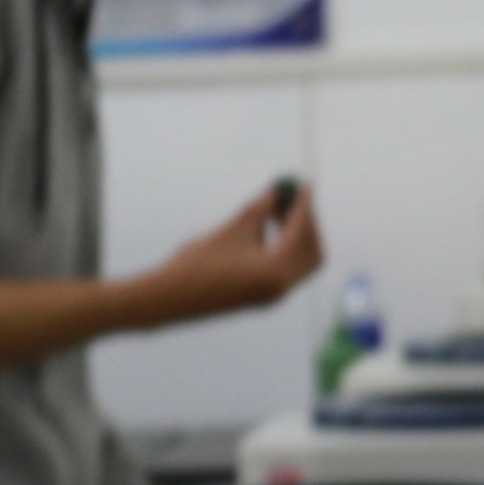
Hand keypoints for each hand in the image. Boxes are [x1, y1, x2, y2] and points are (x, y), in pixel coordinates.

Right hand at [144, 184, 325, 325]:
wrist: (171, 298)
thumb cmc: (198, 263)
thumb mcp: (232, 230)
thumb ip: (259, 210)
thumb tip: (278, 192)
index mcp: (275, 271)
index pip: (301, 233)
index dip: (304, 207)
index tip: (304, 186)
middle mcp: (280, 287)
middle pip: (312, 252)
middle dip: (308, 224)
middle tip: (295, 200)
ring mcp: (273, 296)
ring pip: (301, 263)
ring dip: (296, 236)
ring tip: (276, 211)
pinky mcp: (263, 297)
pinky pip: (286, 270)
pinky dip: (285, 249)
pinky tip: (266, 230)